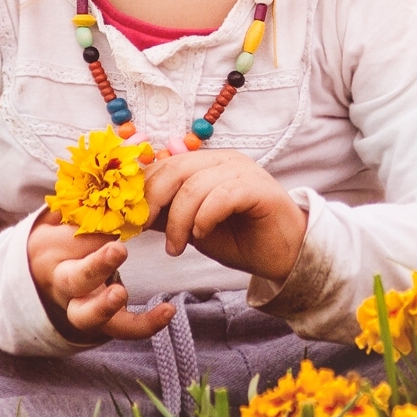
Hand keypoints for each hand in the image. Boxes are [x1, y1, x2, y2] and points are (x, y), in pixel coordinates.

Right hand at [27, 208, 173, 341]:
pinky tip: (168, 311)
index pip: (69, 237)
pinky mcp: (100, 323)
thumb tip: (132, 157)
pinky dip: (145, 325)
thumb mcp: (68, 213)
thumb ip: (89, 194)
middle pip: (74, 278)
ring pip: (85, 314)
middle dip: (95, 265)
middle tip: (118, 249)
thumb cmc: (67, 235)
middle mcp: (62, 279)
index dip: (93, 226)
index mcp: (51, 246)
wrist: (47, 276)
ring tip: (121, 294)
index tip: (115, 209)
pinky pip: (120, 329)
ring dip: (103, 306)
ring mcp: (79, 305)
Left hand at [143, 150, 307, 282]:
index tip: (131, 219)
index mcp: (207, 164)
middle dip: (154, 202)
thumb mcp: (193, 228)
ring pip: (195, 185)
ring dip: (178, 220)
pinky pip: (222, 195)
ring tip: (176, 247)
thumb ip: (168, 214)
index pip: (165, 164)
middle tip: (146, 231)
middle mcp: (224, 161)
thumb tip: (134, 212)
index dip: (143, 189)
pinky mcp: (259, 188)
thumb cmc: (241, 240)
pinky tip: (201, 234)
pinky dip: (205, 217)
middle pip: (175, 169)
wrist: (285, 255)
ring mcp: (243, 171)